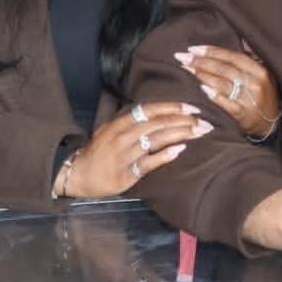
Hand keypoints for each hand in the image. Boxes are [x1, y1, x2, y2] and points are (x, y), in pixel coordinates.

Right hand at [58, 102, 212, 197]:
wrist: (77, 173)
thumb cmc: (99, 151)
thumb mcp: (111, 129)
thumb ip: (132, 121)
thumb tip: (157, 111)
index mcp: (120, 123)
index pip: (150, 110)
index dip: (172, 107)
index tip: (192, 107)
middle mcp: (123, 135)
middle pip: (157, 124)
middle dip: (183, 121)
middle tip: (204, 121)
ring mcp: (124, 154)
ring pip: (156, 140)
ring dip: (180, 134)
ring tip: (199, 132)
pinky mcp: (126, 173)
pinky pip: (148, 162)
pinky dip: (165, 156)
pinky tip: (180, 150)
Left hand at [173, 42, 280, 138]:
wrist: (271, 123)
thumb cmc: (262, 95)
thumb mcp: (262, 74)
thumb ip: (249, 58)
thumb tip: (240, 38)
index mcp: (259, 69)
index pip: (231, 56)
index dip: (211, 51)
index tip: (193, 49)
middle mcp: (255, 83)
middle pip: (223, 69)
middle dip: (201, 62)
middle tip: (183, 57)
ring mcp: (250, 99)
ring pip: (222, 84)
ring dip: (202, 76)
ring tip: (187, 69)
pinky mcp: (243, 114)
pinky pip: (226, 103)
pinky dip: (214, 96)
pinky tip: (202, 89)